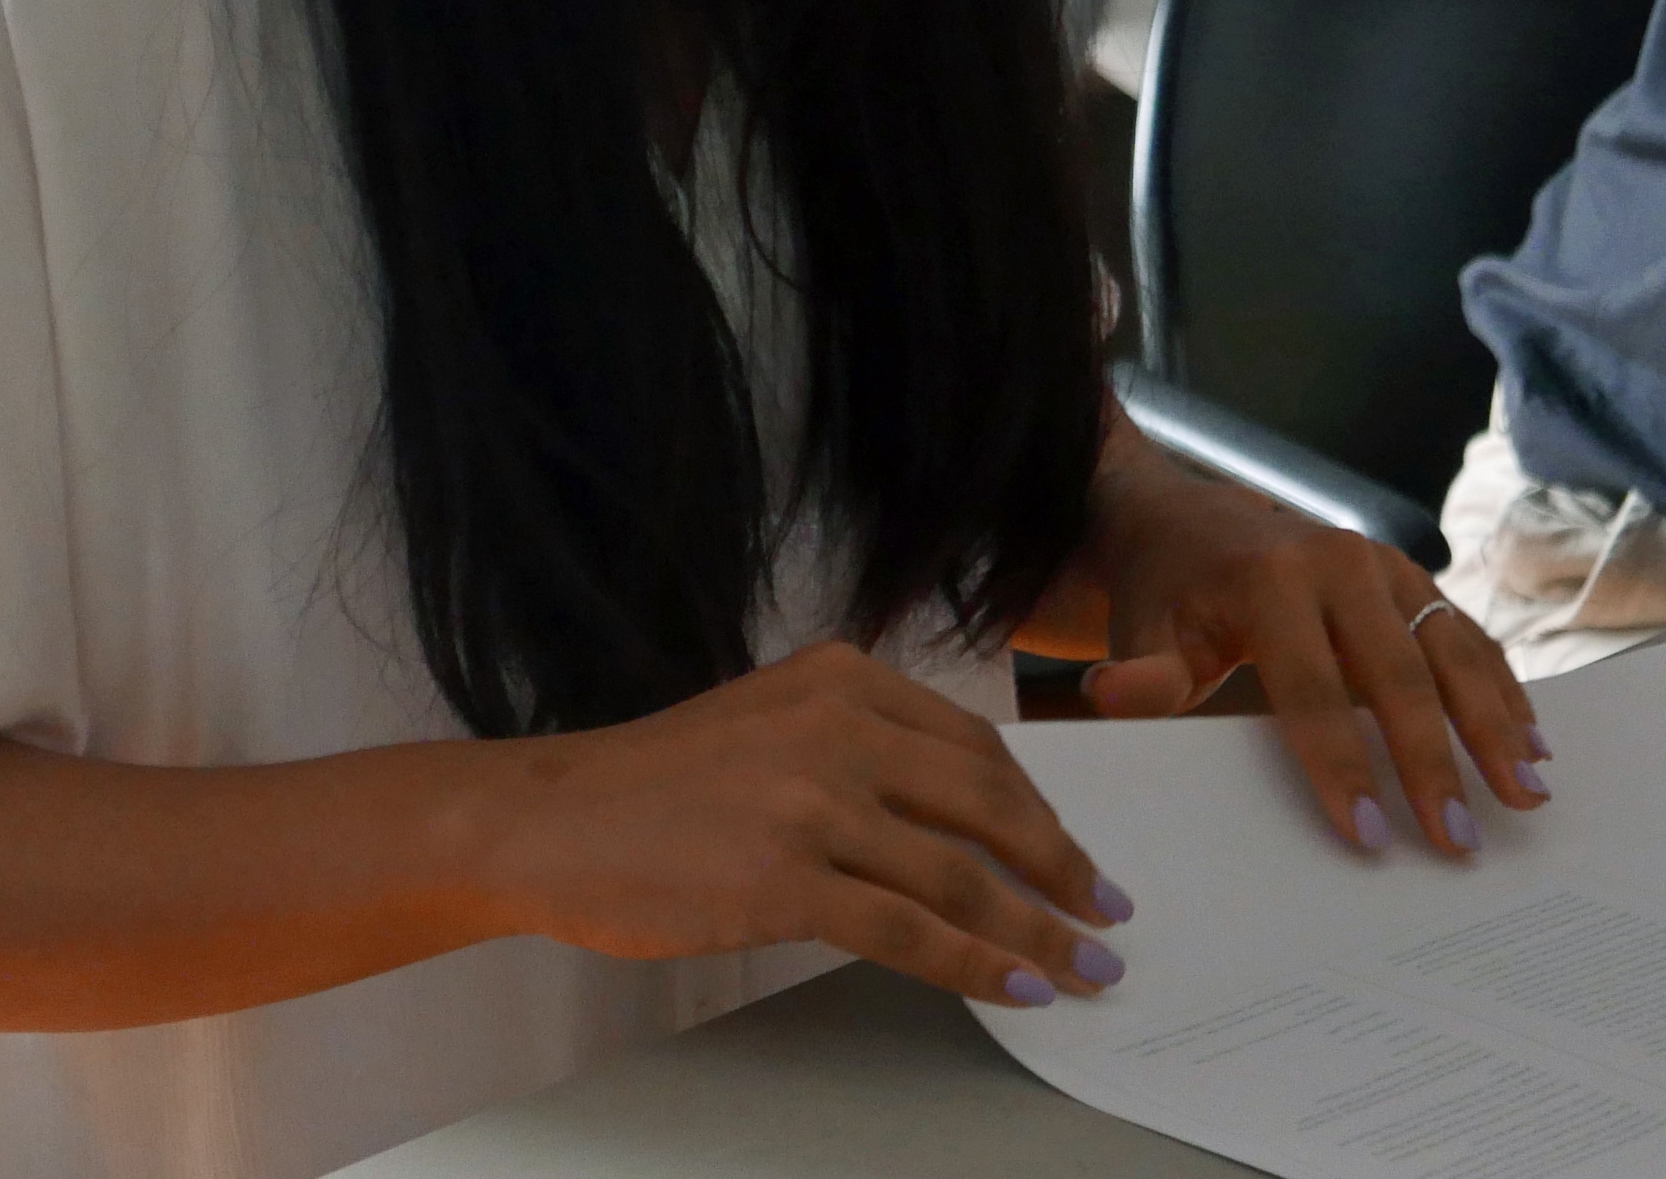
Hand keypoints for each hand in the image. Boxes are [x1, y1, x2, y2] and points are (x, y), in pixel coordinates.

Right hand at [480, 641, 1132, 1007]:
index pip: (973, 746)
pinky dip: (974, 962)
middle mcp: (837, 725)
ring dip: (1035, 928)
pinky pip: (908, 929)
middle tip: (1106, 915)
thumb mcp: (772, 724)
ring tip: (1082, 969)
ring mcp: (812, 800)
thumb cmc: (661, 782)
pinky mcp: (786, 877)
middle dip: (1060, 866)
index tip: (1075, 855)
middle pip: (986, 801)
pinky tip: (1014, 987)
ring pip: (959, 872)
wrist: (559, 818)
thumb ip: (859, 749)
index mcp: (842, 678)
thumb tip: (957, 822)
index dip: (1037, 808)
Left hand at [1080, 464, 1550, 856]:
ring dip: (1494, 723)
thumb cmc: (1166, 592)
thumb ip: (1142, 672)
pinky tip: (1533, 744)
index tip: (1371, 837)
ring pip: (1451, 649)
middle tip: (1460, 840)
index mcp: (1270, 580)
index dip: (1341, 765)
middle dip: (1433, 761)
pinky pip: (1466, 634)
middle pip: (1398, 673)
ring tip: (1527, 794)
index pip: (1313, 688)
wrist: (1187, 521)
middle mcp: (1337, 561)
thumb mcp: (1143, 629)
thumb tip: (1113, 697)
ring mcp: (1383, 565)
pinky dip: (1502, 688)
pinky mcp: (1409, 578)